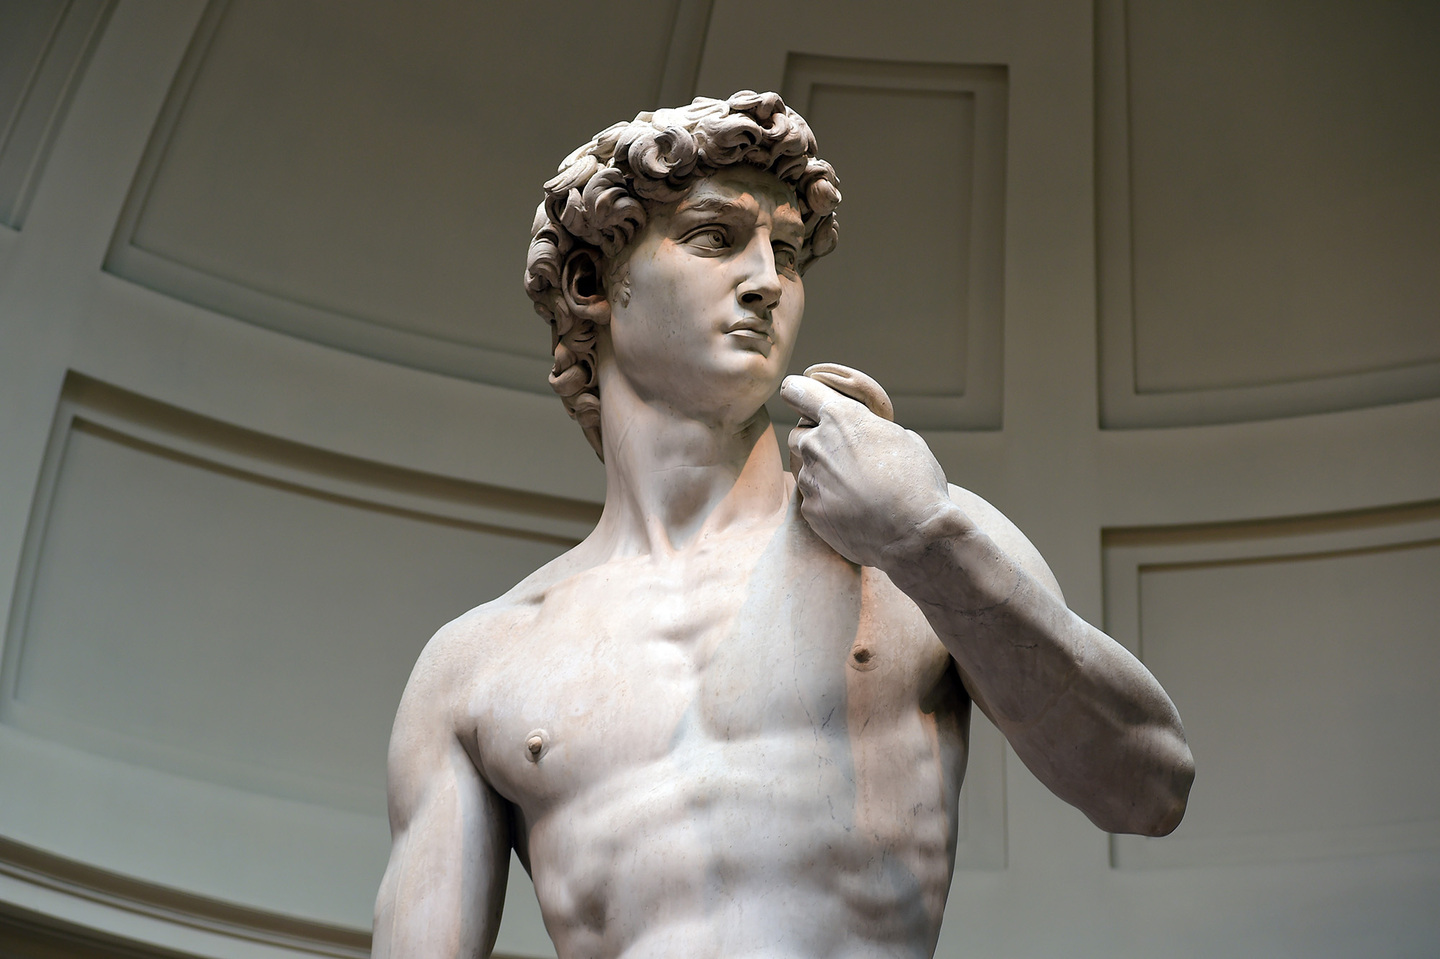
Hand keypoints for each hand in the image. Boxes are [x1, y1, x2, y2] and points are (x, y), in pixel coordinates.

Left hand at [780, 366, 955, 568]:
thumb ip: (879, 431)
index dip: (798, 391)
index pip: (798, 391)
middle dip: (814, 440)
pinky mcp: (810, 511)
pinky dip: (827, 500)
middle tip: (842, 455)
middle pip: (799, 434)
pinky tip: (853, 510)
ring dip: (822, 472)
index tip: (797, 393)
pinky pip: (812, 498)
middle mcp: (817, 445)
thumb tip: (876, 435)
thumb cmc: (917, 483)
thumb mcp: (907, 441)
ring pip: (805, 468)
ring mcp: (810, 479)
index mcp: (841, 418)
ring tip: (854, 487)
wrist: (914, 535)